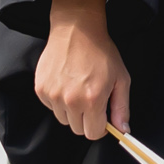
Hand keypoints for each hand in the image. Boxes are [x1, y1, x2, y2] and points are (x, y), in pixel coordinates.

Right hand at [37, 0, 130, 139]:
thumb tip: (123, 130)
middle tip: (91, 98)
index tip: (102, 116)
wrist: (76, 29)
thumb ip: (122, 107)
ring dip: (71, 110)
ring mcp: (53, 95)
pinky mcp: (41, 89)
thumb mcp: (121, 78)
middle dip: (86, 119)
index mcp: (92, 100)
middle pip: (77, 129)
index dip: (100, 126)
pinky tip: (66, 82)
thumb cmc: (101, 52)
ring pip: (63, 119)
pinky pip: (51, 107)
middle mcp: (70, 100)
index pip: (93, 133)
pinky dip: (58, 100)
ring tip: (78, 88)